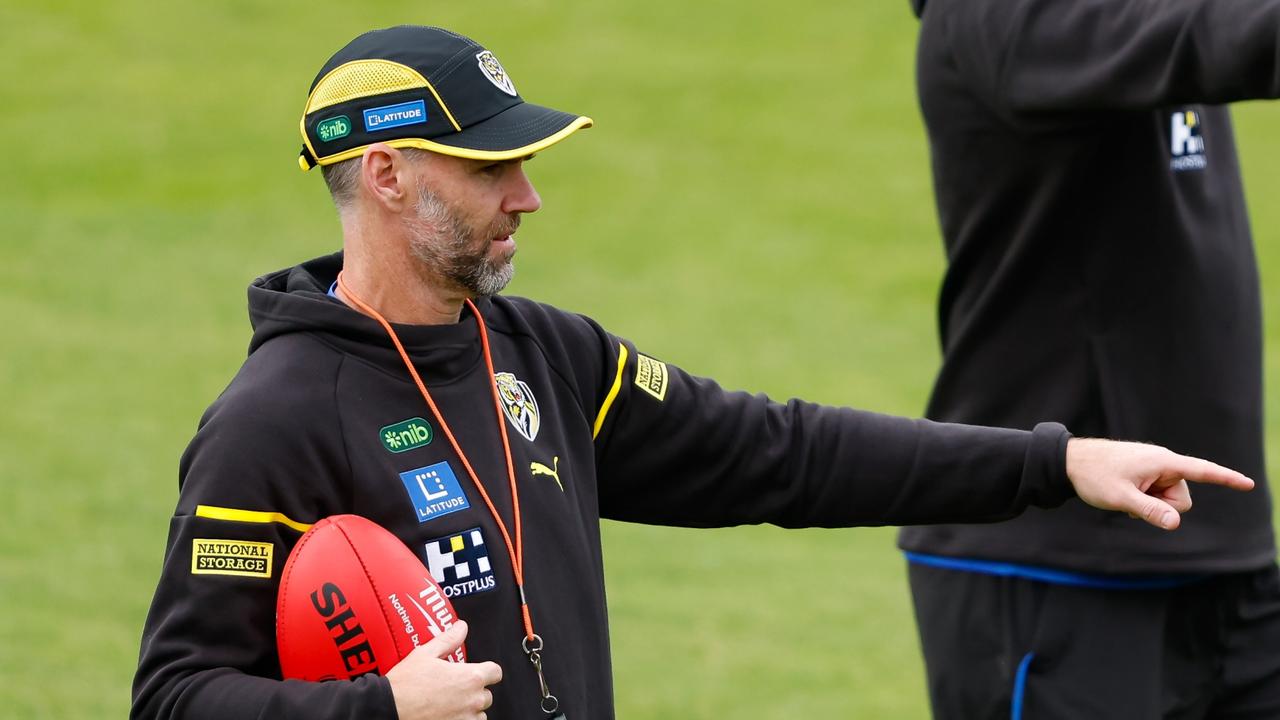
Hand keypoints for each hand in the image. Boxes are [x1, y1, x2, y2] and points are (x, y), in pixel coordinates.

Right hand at [386, 621, 502, 719]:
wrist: (389, 708)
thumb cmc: (405, 684)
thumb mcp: (425, 654)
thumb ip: (448, 640)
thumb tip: (460, 628)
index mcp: (469, 677)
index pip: (495, 672)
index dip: (487, 670)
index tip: (479, 672)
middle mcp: (472, 700)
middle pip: (487, 695)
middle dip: (474, 691)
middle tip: (455, 688)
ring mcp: (465, 718)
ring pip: (479, 714)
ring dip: (470, 709)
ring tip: (450, 704)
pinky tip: (446, 715)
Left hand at [1065, 438, 1254, 529]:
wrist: (1070, 461)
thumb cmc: (1094, 476)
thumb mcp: (1121, 498)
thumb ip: (1150, 511)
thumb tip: (1176, 523)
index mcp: (1162, 462)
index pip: (1202, 471)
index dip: (1226, 479)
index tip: (1248, 484)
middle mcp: (1163, 462)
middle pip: (1182, 499)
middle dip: (1163, 508)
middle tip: (1132, 499)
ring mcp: (1155, 468)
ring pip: (1168, 501)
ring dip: (1151, 505)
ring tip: (1125, 494)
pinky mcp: (1147, 474)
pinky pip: (1156, 496)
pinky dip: (1144, 501)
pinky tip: (1124, 493)